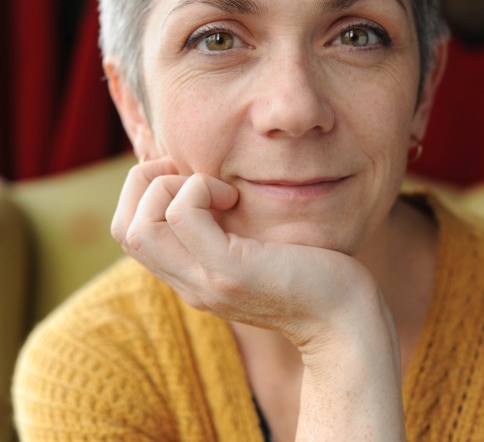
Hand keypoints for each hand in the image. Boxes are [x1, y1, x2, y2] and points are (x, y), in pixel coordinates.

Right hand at [112, 158, 385, 348]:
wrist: (346, 322)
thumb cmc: (310, 273)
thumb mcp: (255, 247)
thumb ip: (225, 227)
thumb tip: (207, 180)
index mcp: (190, 273)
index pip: (127, 231)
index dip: (144, 190)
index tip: (190, 174)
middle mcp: (188, 281)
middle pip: (123, 228)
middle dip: (146, 182)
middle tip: (193, 174)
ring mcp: (205, 280)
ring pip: (138, 225)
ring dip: (170, 187)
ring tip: (217, 188)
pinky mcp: (229, 272)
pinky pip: (183, 215)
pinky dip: (200, 190)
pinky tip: (234, 197)